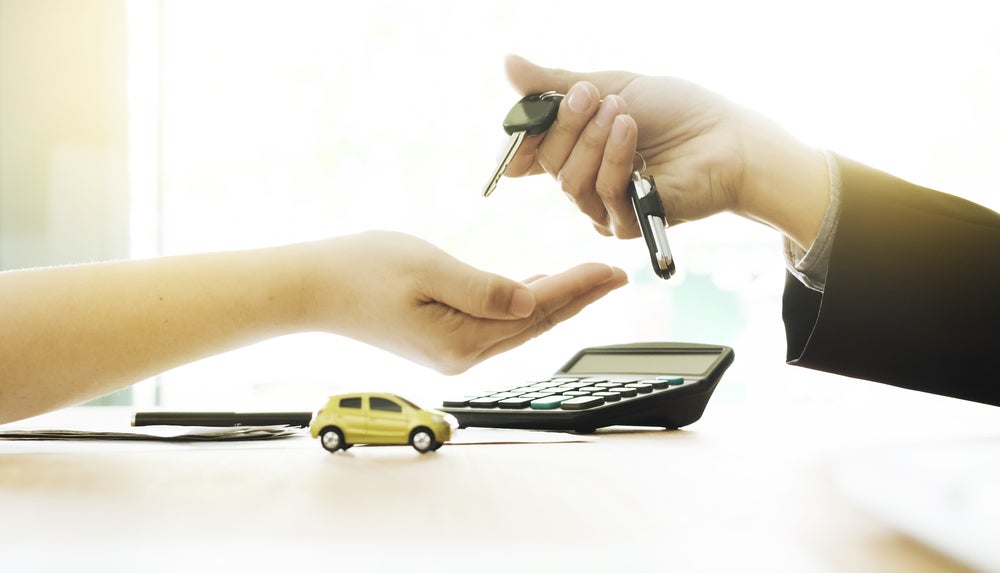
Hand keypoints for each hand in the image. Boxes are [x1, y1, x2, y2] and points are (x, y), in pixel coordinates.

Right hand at [301, 231, 627, 373]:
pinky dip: (522, 304)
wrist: (312, 287)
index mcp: (462, 340)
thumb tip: (530, 300)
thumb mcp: (427, 268)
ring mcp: (451, 351)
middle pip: (534, 323)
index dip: (578, 289)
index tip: (613, 271)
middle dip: (578, 298)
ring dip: (554, 302)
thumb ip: (483, 288)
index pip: (536, 311)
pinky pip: (495, 324)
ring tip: (590, 282)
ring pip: (518, 325)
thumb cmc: (362, 270)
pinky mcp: (441, 340)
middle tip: (616, 275)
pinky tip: (536, 290)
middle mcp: (462, 355)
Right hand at [503, 55, 828, 249]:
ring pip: (570, 181)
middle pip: (548, 161)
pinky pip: (603, 194)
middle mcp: (583, 180)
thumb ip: (557, 83)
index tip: (527, 113)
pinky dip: (614, 159)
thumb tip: (508, 64)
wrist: (727, 139)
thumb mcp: (612, 86)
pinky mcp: (626, 224)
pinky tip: (630, 131)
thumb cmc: (675, 112)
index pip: (529, 150)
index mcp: (574, 148)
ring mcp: (602, 205)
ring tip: (620, 110)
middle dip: (567, 125)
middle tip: (590, 95)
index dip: (522, 136)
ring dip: (593, 140)